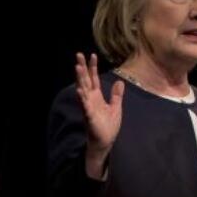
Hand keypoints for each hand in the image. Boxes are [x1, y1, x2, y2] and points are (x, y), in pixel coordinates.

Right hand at [75, 52, 123, 176]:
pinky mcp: (90, 116)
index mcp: (97, 97)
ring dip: (80, 79)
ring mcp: (88, 107)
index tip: (92, 55)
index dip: (92, 67)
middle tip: (78, 54)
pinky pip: (85, 106)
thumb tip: (119, 82)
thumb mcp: (115, 107)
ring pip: (83, 90)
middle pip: (85, 80)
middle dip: (82, 67)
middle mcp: (90, 99)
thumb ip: (116, 95)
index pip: (94, 79)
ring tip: (77, 67)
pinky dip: (82, 98)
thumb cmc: (108, 126)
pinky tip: (80, 90)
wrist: (105, 142)